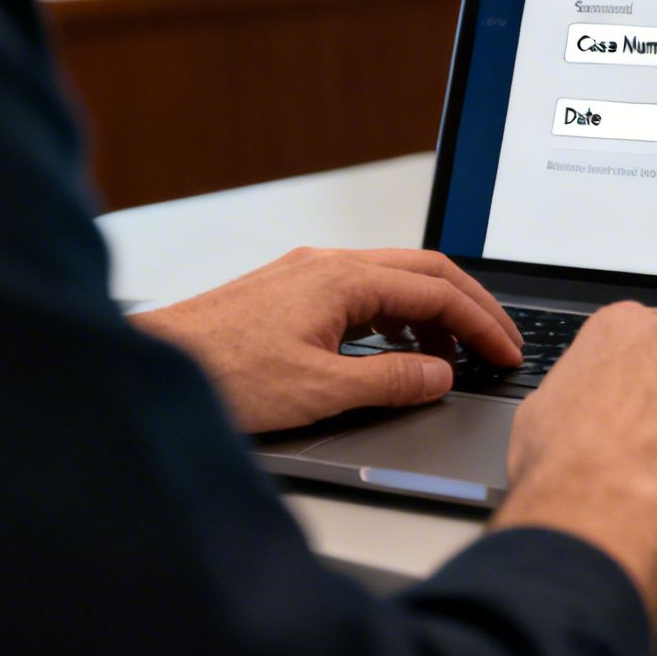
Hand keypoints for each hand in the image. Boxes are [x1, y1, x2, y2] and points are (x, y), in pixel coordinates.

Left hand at [132, 247, 522, 433]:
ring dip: (432, 314)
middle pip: (425, 272)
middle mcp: (328, 264)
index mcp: (344, 279)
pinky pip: (363, 291)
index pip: (437, 292)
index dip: (482, 325)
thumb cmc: (220, 374)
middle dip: (470, 308)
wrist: (150, 367)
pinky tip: (393, 349)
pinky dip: (396, 317)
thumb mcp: (321, 391)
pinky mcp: (288, 292)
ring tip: (450, 358)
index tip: (506, 353)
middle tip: (499, 344)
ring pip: (393, 279)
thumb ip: (392, 382)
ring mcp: (306, 274)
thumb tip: (441, 376)